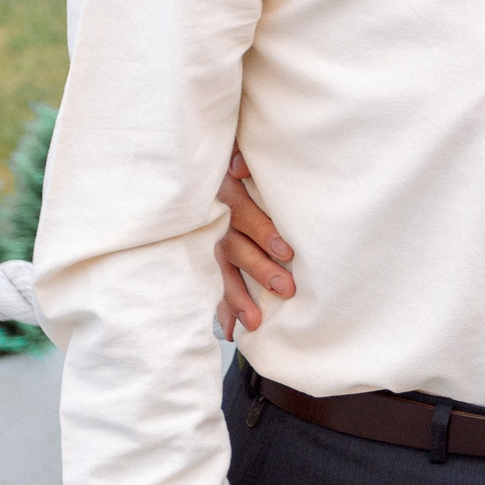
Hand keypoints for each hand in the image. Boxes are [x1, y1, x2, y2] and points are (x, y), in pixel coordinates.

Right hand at [213, 150, 295, 338]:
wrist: (197, 168)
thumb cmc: (230, 164)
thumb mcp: (233, 153)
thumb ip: (239, 159)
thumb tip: (240, 167)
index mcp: (224, 194)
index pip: (243, 215)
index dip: (263, 232)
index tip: (287, 252)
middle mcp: (213, 222)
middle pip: (235, 248)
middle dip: (259, 270)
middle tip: (286, 289)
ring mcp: (206, 243)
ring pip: (221, 272)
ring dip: (237, 298)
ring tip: (255, 323)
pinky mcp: (204, 259)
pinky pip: (210, 285)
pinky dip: (219, 309)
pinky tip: (229, 331)